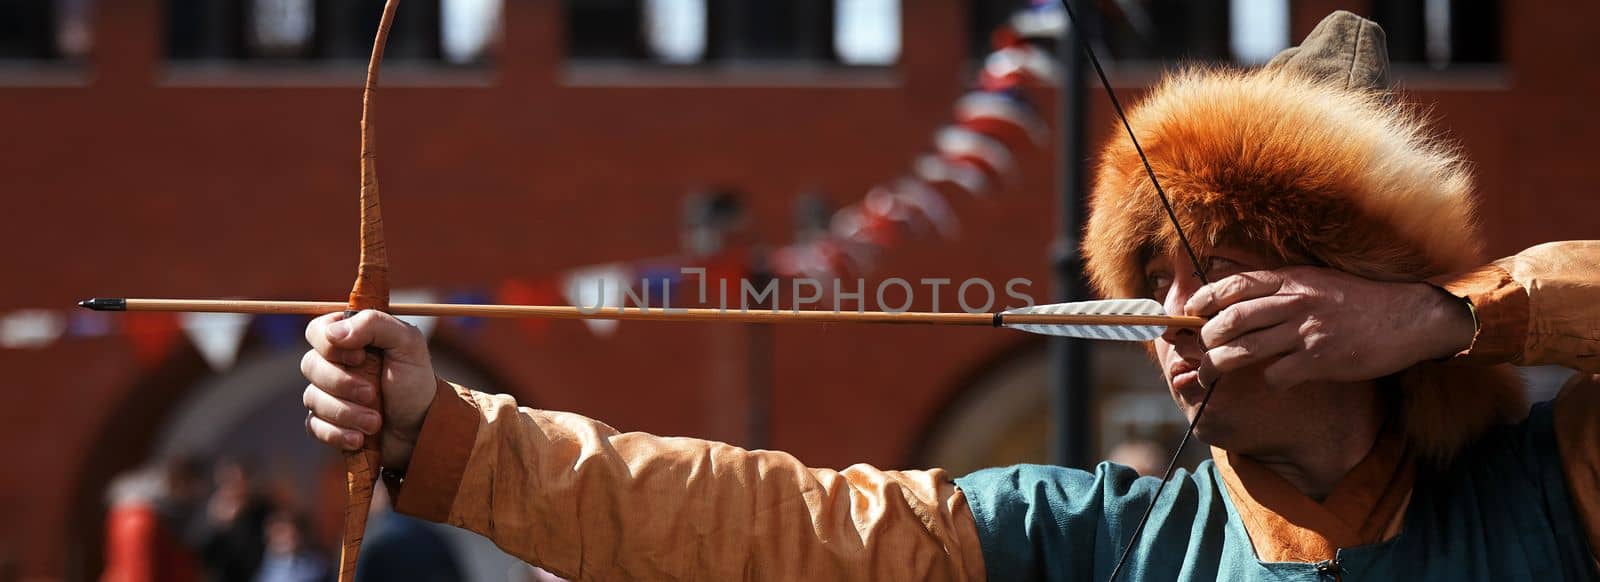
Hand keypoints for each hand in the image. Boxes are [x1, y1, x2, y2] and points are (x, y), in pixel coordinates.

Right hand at [301, 310, 436, 468]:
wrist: (421, 428)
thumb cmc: (415, 382)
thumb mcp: (409, 345)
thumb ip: (376, 325)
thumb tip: (333, 332)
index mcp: (352, 337)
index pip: (318, 330)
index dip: (330, 344)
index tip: (360, 356)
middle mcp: (334, 363)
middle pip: (310, 364)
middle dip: (342, 383)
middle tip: (372, 394)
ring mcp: (327, 393)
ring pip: (312, 397)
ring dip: (345, 412)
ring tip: (375, 422)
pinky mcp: (326, 421)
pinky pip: (314, 425)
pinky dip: (337, 433)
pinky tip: (359, 438)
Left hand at [1185, 266, 1475, 388]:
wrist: (1411, 317)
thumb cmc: (1359, 301)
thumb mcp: (1317, 280)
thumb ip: (1281, 285)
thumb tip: (1238, 292)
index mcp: (1291, 279)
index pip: (1234, 285)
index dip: (1203, 300)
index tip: (1188, 312)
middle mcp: (1294, 301)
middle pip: (1230, 319)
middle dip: (1204, 338)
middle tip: (1198, 351)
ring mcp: (1306, 331)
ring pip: (1244, 349)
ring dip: (1219, 366)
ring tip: (1208, 375)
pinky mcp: (1321, 359)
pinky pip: (1278, 374)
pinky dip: (1269, 379)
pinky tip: (1274, 380)